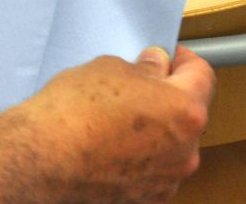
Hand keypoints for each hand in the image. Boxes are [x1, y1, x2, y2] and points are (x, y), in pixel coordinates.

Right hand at [24, 45, 214, 202]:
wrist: (44, 158)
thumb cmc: (73, 113)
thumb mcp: (107, 69)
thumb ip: (142, 68)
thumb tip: (152, 68)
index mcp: (185, 110)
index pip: (201, 75)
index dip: (183, 59)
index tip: (169, 56)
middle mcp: (186, 149)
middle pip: (187, 113)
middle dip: (165, 97)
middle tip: (134, 86)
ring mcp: (168, 177)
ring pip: (170, 144)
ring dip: (153, 129)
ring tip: (113, 120)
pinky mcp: (146, 196)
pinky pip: (152, 168)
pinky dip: (138, 156)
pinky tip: (107, 145)